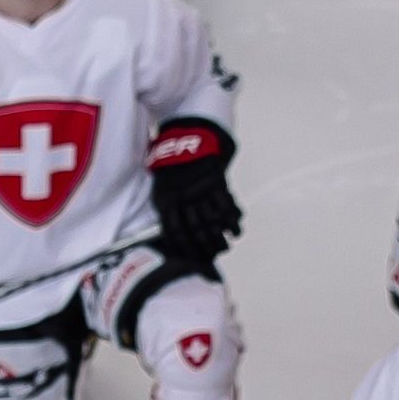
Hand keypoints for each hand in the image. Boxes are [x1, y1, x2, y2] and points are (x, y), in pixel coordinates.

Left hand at [145, 117, 240, 266]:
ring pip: (212, 219)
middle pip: (195, 227)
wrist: (188, 140)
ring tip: (225, 249)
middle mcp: (182, 196)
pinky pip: (226, 204)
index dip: (182, 248)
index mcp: (166, 200)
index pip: (173, 231)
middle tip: (211, 258)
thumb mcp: (162, 189)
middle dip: (204, 246)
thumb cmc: (174, 170)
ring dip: (220, 237)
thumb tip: (177, 239)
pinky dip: (232, 220)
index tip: (191, 259)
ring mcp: (200, 188)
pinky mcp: (217, 181)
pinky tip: (236, 232)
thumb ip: (169, 212)